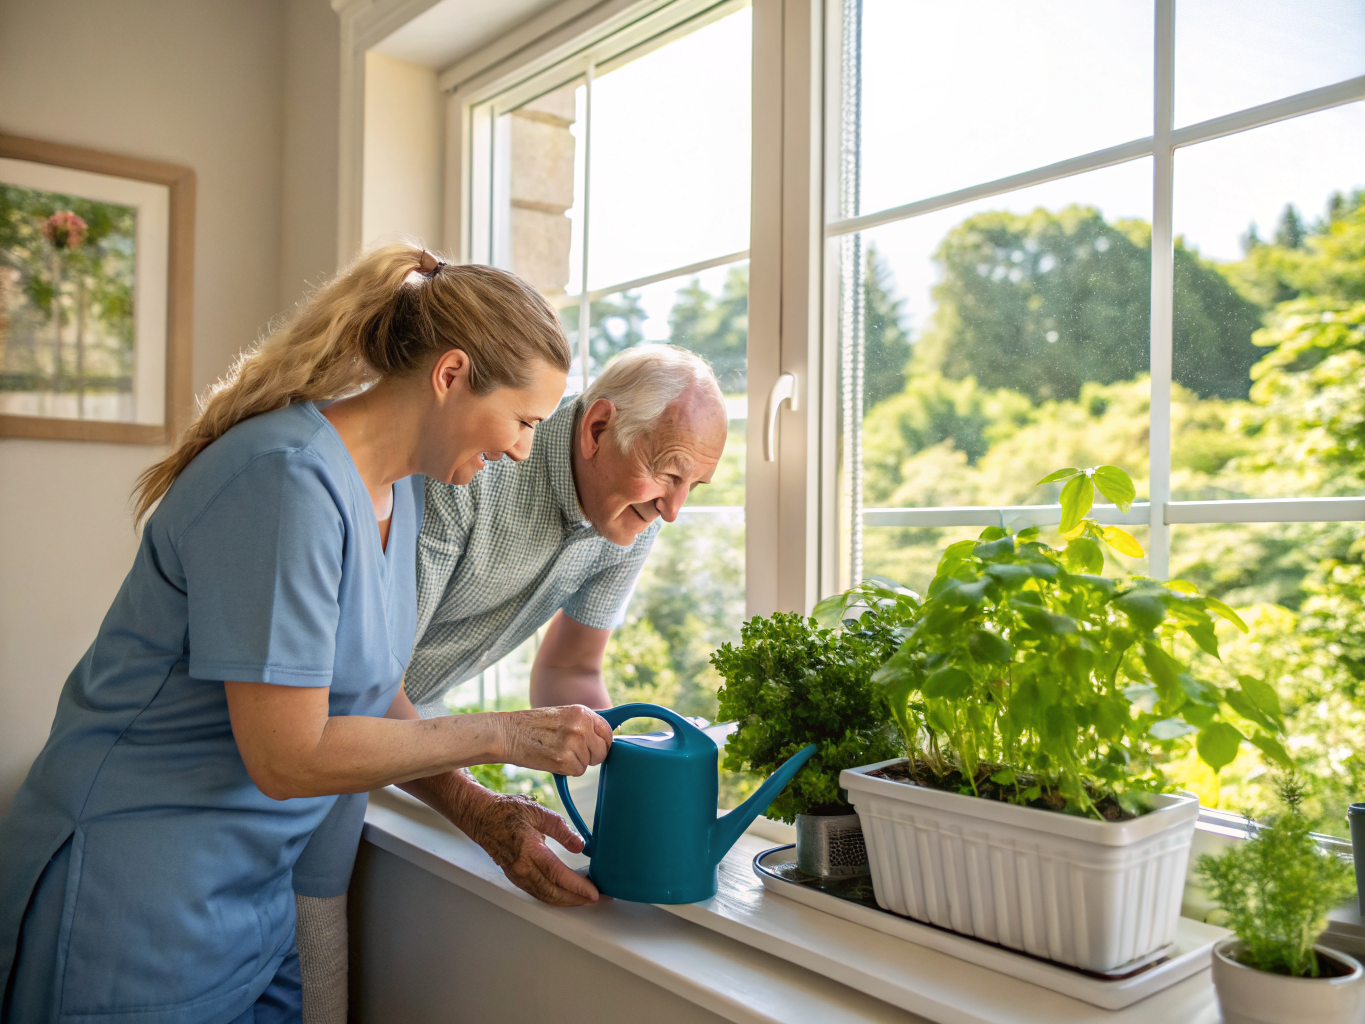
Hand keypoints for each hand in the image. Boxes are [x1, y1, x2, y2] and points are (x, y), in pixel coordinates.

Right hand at [464, 791, 599, 905]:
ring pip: (545, 896)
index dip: (577, 886)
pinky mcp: (515, 877)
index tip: (594, 892)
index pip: (557, 874)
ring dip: (566, 900)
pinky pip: (537, 893)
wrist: (482, 817)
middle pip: (552, 893)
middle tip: (596, 898)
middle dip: (576, 899)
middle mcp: (522, 867)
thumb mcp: (538, 812)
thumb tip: (580, 846)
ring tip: (585, 897)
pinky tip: (565, 892)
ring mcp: (517, 875)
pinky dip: (554, 896)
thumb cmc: (507, 812)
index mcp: (529, 850)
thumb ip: (561, 829)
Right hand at [497, 705, 611, 775]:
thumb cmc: (532, 725)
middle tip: (573, 753)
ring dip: (576, 762)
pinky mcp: (564, 760)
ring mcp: (573, 743)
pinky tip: (553, 760)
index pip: (607, 732)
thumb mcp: (562, 715)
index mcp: (582, 712)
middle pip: (602, 750)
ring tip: (557, 752)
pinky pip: (578, 772)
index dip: (602, 742)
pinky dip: (567, 770)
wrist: (507, 733)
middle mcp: (581, 726)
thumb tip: (603, 739)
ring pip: (589, 763)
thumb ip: (583, 724)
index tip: (595, 747)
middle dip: (592, 755)